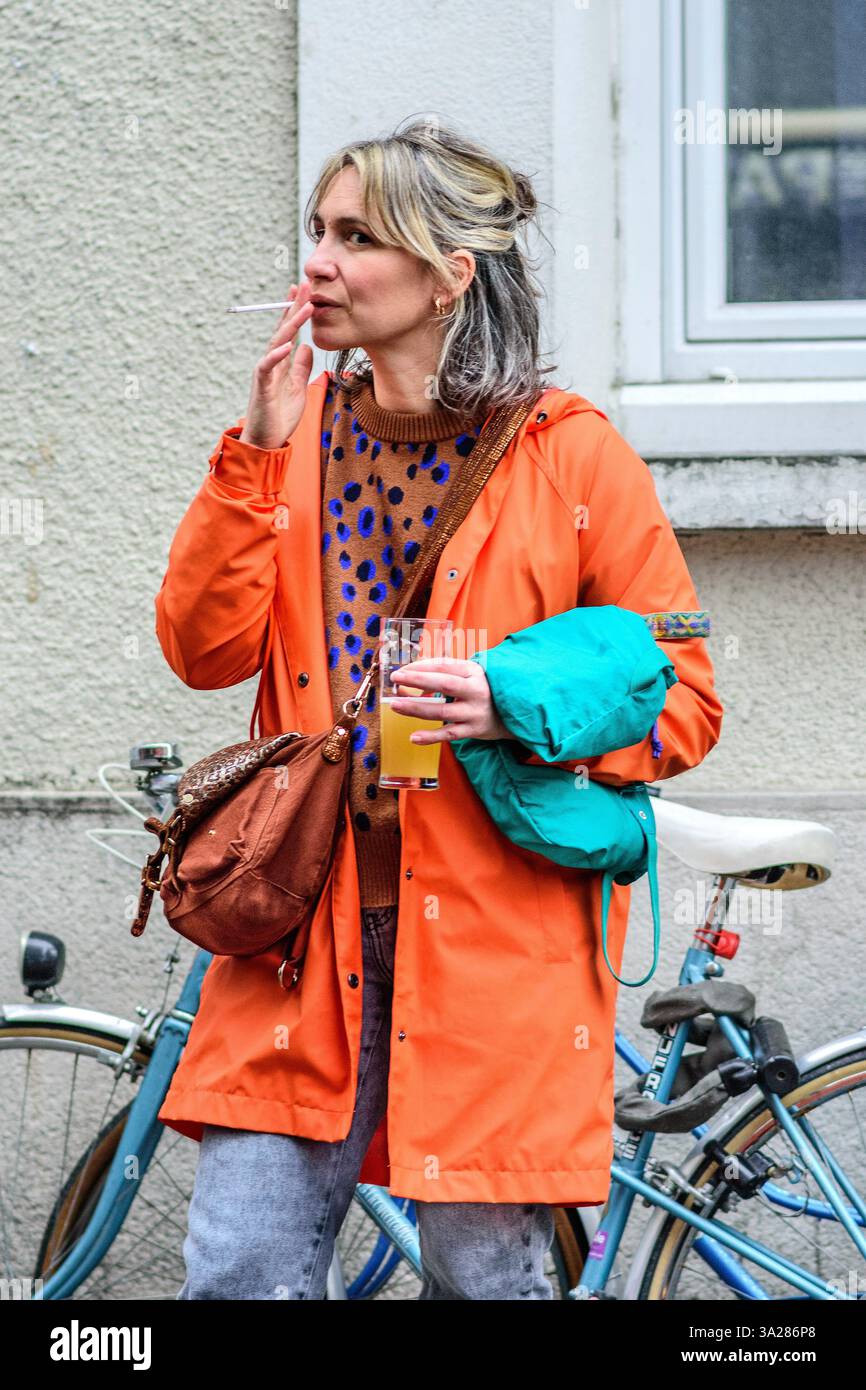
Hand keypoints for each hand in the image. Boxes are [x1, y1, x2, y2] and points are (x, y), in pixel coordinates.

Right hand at [238, 280, 314, 449]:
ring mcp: (265, 373)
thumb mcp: (297, 388)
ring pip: (277, 343)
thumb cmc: (279, 416)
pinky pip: (267, 367)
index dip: (295, 311)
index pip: (288, 331)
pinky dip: (276, 355)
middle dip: (294, 307)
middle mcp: (271, 362)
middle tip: (305, 285)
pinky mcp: (262, 387)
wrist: (266, 442)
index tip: (304, 290)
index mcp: (280, 362)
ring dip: (291, 324)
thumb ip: (301, 367)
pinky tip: (288, 344)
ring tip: (304, 308)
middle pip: (283, 329)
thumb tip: (307, 347)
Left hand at [387, 656, 511, 744]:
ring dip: (416, 708)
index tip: (402, 669)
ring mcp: (474, 712)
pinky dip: (430, 737)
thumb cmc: (483, 689)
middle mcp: (475, 691)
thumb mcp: (470, 675)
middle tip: (395, 679)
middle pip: (443, 684)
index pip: (444, 666)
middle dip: (417, 680)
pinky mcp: (474, 730)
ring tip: (395, 706)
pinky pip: (448, 734)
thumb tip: (411, 672)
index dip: (421, 667)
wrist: (514, 713)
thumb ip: (444, 671)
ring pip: (442, 711)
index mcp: (474, 672)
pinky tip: (413, 737)